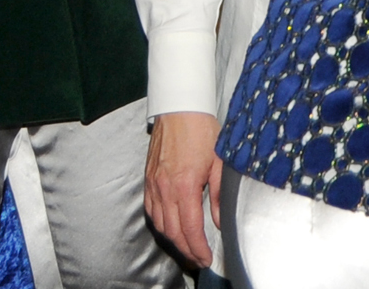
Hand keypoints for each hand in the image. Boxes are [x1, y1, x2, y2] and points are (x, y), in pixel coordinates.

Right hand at [143, 111, 220, 267]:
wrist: (179, 108)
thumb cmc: (202, 131)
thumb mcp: (220, 162)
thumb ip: (219, 194)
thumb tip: (219, 220)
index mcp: (185, 185)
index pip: (190, 229)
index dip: (198, 249)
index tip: (206, 258)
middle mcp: (166, 188)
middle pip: (173, 232)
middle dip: (186, 251)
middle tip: (198, 260)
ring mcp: (154, 184)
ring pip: (160, 224)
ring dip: (173, 241)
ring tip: (186, 248)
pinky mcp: (148, 178)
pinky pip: (151, 210)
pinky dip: (160, 224)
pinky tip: (170, 227)